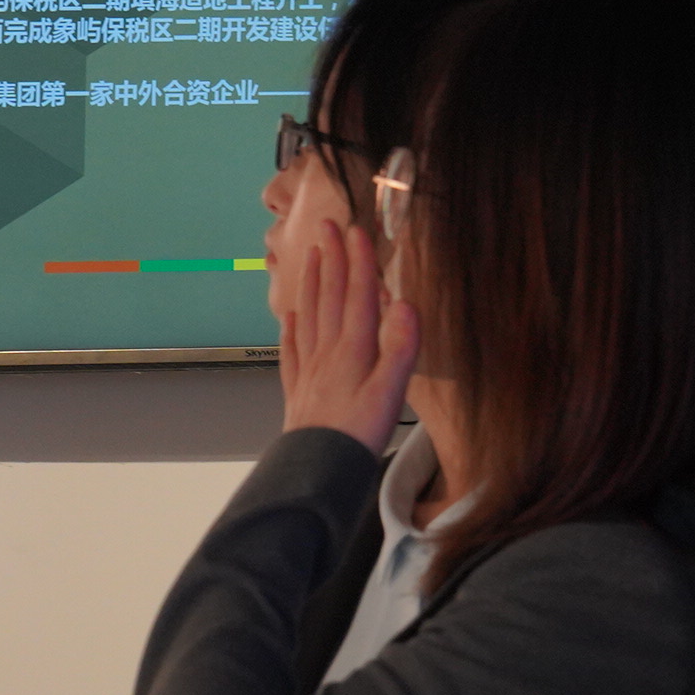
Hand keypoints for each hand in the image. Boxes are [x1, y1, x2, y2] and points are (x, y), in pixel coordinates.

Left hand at [272, 208, 415, 450]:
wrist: (319, 468)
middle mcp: (327, 352)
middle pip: (329, 296)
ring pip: (308, 315)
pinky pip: (292, 349)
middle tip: (326, 225)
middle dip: (330, 259)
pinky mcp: (298, 389)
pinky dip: (291, 328)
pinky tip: (289, 317)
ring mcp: (309, 369)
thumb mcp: (391, 392)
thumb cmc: (359, 433)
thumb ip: (400, 347)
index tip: (355, 229)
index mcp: (353, 349)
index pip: (356, 295)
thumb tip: (404, 303)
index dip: (358, 261)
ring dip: (310, 283)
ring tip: (309, 256)